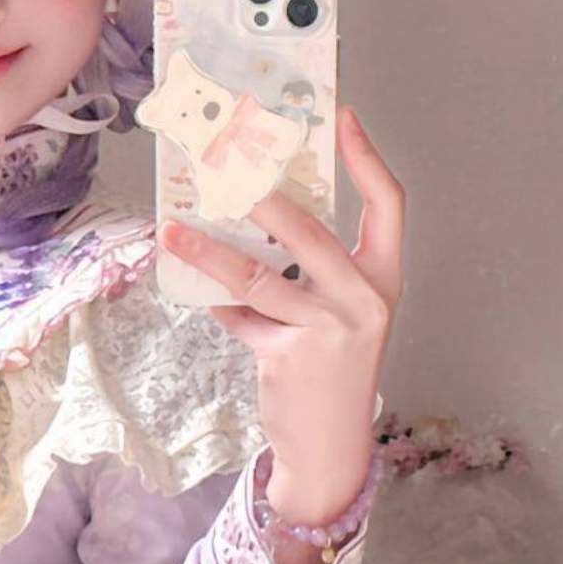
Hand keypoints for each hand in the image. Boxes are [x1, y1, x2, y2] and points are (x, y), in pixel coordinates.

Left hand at [161, 106, 404, 525]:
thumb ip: (315, 271)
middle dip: (263, 196)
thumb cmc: (331, 369)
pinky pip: (240, 317)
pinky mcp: (288, 357)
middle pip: (310, 230)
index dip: (366, 158)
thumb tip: (255, 218)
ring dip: (209, 251)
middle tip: (225, 165)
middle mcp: (363, 300)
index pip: (388, 204)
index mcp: (383, 279)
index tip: (342, 116)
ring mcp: (326, 330)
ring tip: (174, 230)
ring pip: (259, 276)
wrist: (330, 446)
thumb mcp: (340, 314)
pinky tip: (192, 288)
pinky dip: (217, 304)